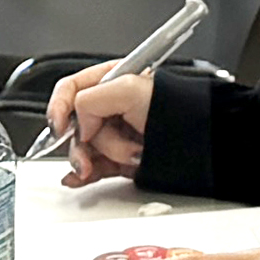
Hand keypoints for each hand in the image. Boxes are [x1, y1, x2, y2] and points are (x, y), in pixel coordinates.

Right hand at [40, 62, 163, 182]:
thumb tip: (78, 122)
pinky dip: (85, 174)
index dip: (59, 107)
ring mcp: (115, 133)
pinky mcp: (120, 158)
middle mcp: (110, 106)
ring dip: (96, 158)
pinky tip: (80, 178)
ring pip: (84, 149)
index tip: (58, 126)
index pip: (71, 90)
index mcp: (110, 81)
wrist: (200, 141)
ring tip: (126, 157)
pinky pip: (93, 167)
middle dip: (84, 140)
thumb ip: (91, 100)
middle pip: (75, 125)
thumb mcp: (128, 89)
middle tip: (91, 148)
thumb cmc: (174, 108)